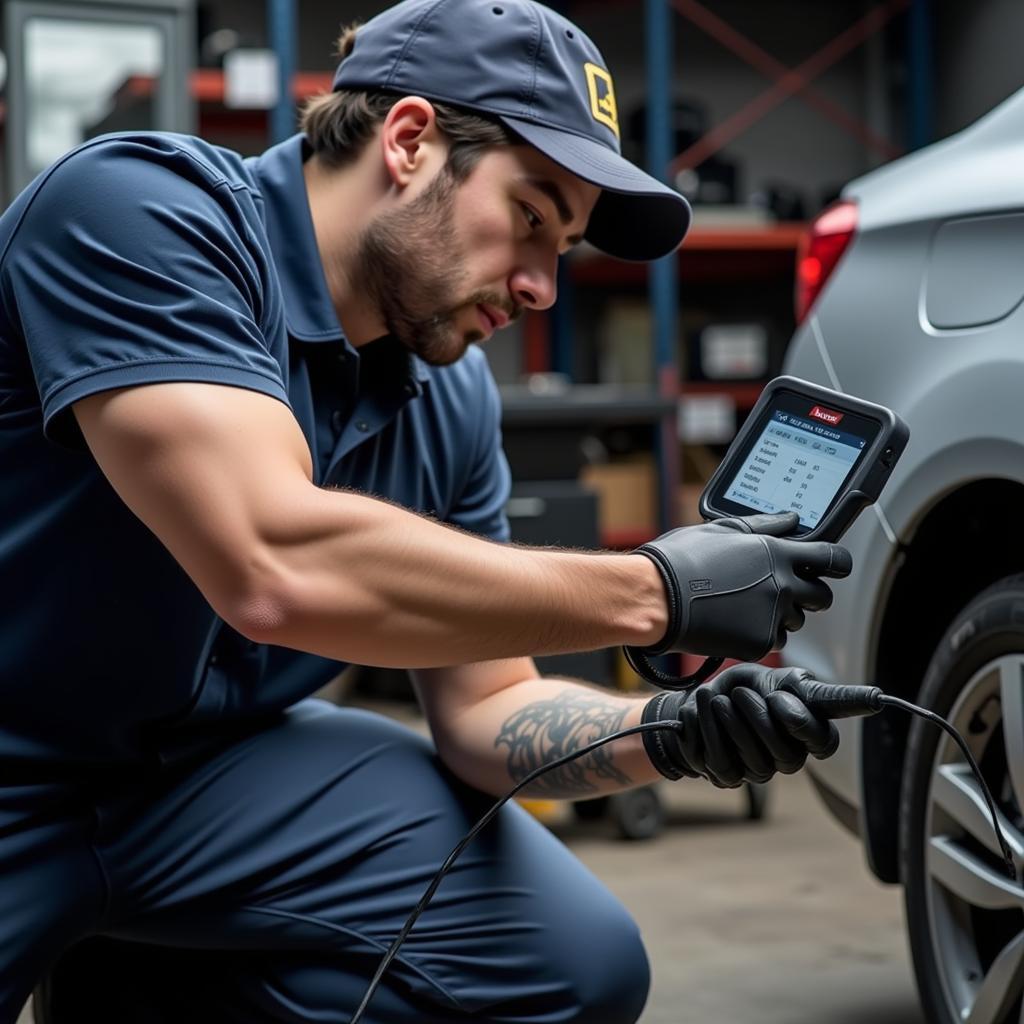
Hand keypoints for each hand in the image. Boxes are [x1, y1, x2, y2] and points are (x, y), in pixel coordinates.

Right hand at [632, 512, 851, 661]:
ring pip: (795, 621)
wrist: (655, 597)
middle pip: (822, 597)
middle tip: (784, 591)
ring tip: (746, 607)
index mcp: (777, 553)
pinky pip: (772, 641)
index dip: (836, 563)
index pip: (831, 558)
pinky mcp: (757, 643)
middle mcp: (782, 585)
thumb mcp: (722, 530)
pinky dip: (758, 635)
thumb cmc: (680, 560)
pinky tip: (734, 623)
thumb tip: (789, 519)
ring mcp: (771, 617)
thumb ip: (763, 526)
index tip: (832, 566)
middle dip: (809, 595)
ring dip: (780, 616)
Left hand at [641, 664, 840, 787]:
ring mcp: (759, 772)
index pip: (825, 741)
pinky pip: (721, 763)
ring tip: (715, 698)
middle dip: (758, 717)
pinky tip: (701, 713)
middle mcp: (790, 759)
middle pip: (785, 753)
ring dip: (727, 722)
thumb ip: (820, 693)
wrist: (701, 700)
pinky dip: (707, 731)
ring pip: (753, 759)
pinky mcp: (729, 777)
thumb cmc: (748, 689)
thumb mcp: (782, 680)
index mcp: (809, 735)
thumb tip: (878, 698)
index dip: (807, 722)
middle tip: (740, 693)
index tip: (818, 697)